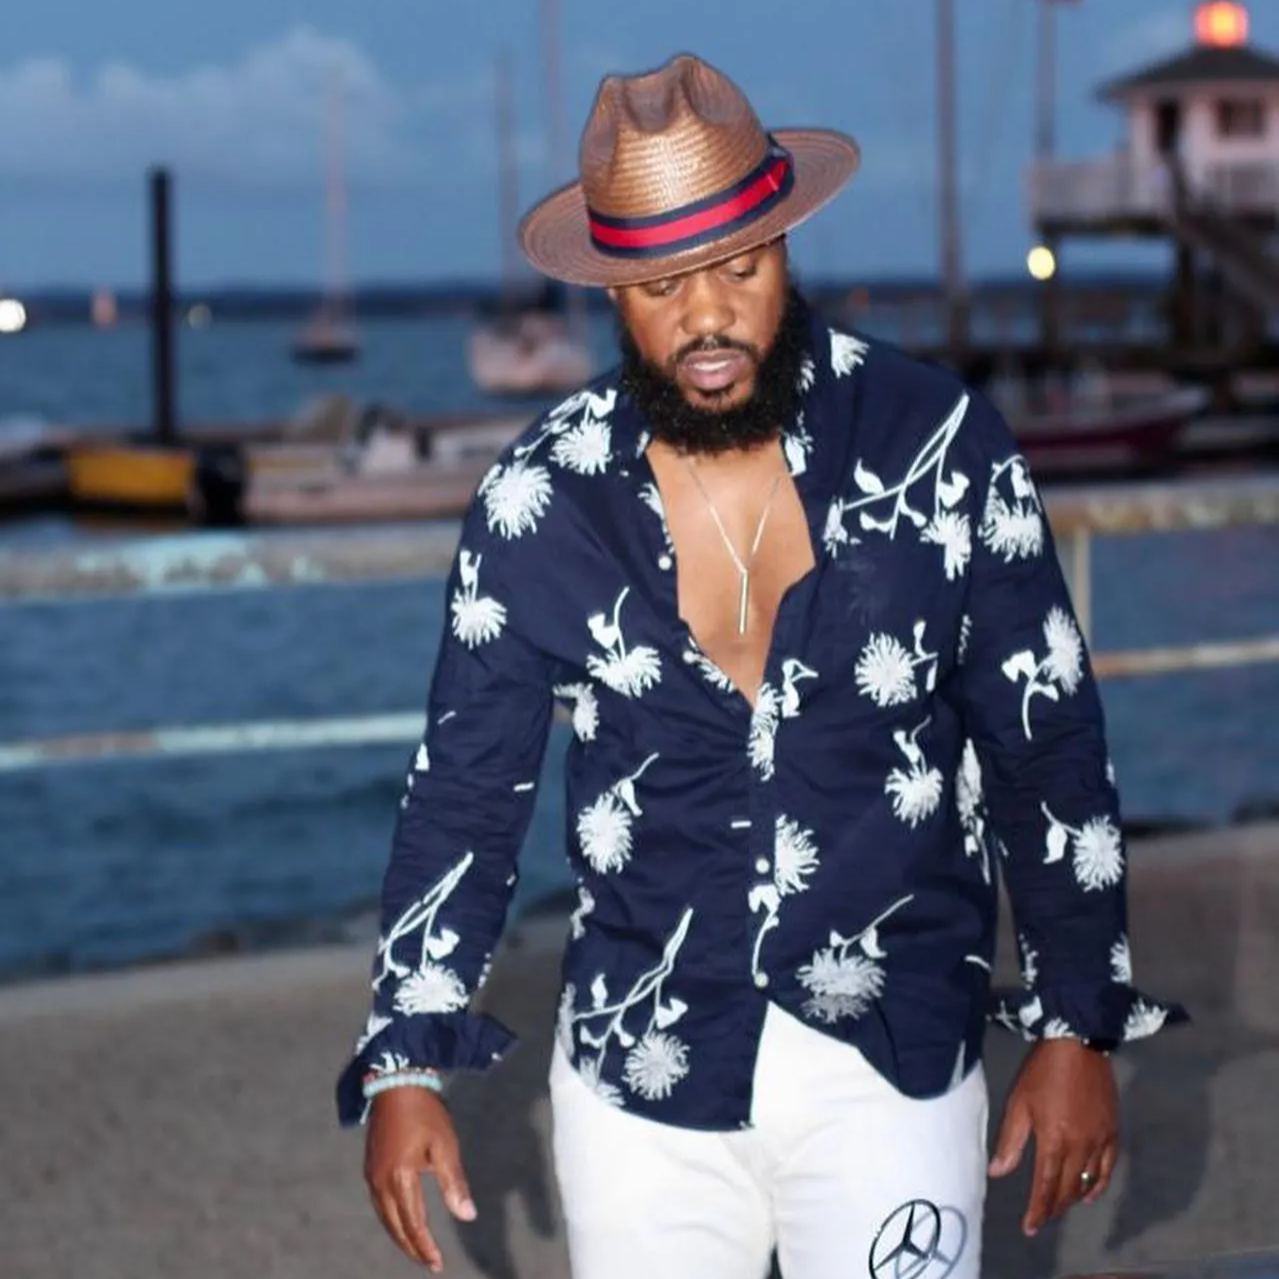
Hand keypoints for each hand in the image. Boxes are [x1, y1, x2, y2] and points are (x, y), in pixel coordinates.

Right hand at [364, 1086, 477, 1271]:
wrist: (395, 1083)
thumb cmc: (425, 1113)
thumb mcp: (445, 1145)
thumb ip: (454, 1183)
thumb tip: (467, 1216)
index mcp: (400, 1179)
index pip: (413, 1224)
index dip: (426, 1247)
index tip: (438, 1264)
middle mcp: (381, 1183)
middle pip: (395, 1227)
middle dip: (412, 1247)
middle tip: (429, 1262)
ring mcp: (372, 1175)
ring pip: (385, 1217)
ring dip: (400, 1236)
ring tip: (416, 1248)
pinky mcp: (370, 1167)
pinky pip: (379, 1204)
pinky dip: (390, 1220)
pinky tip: (400, 1220)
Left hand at [987, 1039, 1118, 1236]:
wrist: (1078, 1045)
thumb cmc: (1042, 1072)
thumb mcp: (1019, 1102)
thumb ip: (1010, 1140)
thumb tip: (997, 1172)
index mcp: (1054, 1140)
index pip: (1046, 1186)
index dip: (1038, 1210)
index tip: (1030, 1227)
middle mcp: (1080, 1147)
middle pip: (1067, 1188)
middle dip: (1054, 1207)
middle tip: (1042, 1217)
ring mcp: (1100, 1141)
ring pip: (1088, 1182)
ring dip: (1073, 1198)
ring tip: (1059, 1206)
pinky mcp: (1112, 1133)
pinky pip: (1108, 1169)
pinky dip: (1099, 1185)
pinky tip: (1089, 1193)